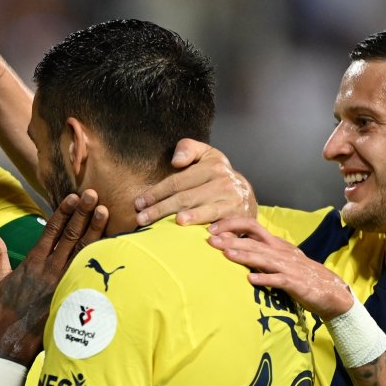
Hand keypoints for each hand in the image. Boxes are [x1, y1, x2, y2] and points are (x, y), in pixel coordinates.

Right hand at [0, 190, 108, 362]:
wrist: (14, 339)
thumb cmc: (6, 310)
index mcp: (34, 262)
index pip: (51, 231)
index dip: (63, 212)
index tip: (72, 196)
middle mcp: (50, 269)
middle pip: (70, 236)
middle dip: (82, 213)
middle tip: (92, 194)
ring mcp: (63, 282)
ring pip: (83, 251)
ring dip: (94, 230)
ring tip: (103, 211)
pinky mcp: (72, 295)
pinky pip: (88, 273)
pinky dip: (99, 257)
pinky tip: (111, 244)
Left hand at [134, 140, 255, 226]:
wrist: (246, 195)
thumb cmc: (217, 175)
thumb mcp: (206, 155)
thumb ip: (188, 149)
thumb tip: (175, 162)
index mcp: (212, 167)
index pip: (177, 182)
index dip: (156, 192)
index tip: (139, 202)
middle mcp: (224, 183)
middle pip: (186, 198)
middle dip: (161, 209)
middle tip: (142, 218)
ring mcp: (233, 201)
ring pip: (205, 212)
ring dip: (189, 218)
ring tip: (173, 223)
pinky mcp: (240, 218)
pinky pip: (224, 226)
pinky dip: (214, 231)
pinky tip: (203, 235)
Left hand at [207, 217, 352, 317]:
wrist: (331, 292)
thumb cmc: (300, 275)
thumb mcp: (280, 260)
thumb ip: (260, 253)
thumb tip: (233, 247)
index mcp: (276, 244)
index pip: (252, 226)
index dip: (232, 225)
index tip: (212, 230)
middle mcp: (281, 252)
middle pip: (254, 241)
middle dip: (231, 240)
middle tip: (210, 241)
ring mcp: (289, 267)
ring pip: (264, 258)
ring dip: (245, 256)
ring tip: (226, 254)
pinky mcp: (295, 283)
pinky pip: (278, 280)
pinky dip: (264, 279)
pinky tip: (250, 279)